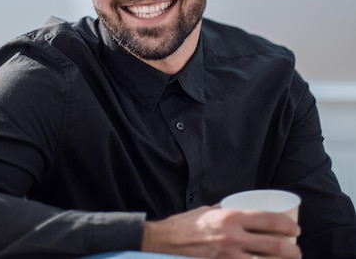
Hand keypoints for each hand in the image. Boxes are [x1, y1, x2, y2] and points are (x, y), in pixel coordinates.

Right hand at [141, 205, 300, 257]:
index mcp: (229, 218)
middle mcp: (232, 237)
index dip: (287, 225)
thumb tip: (242, 208)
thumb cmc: (185, 224)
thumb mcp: (207, 210)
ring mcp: (228, 257)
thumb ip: (226, 210)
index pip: (268, 220)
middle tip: (296, 250)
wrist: (165, 241)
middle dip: (292, 250)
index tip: (294, 229)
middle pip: (273, 246)